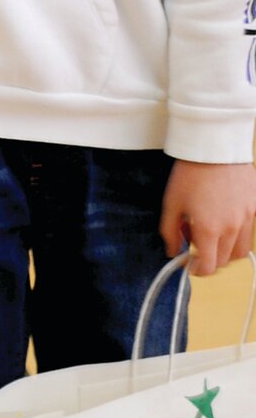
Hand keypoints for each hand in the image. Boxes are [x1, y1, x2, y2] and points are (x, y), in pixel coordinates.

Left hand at [160, 159, 255, 274]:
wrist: (214, 147)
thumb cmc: (189, 173)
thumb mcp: (171, 202)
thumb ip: (170, 231)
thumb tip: (173, 251)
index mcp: (209, 229)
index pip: (208, 266)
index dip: (197, 270)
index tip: (189, 265)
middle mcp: (232, 228)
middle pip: (225, 261)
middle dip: (209, 259)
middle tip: (196, 245)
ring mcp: (248, 218)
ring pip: (240, 250)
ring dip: (225, 250)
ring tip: (210, 233)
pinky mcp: (255, 207)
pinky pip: (249, 231)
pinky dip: (237, 234)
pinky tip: (223, 218)